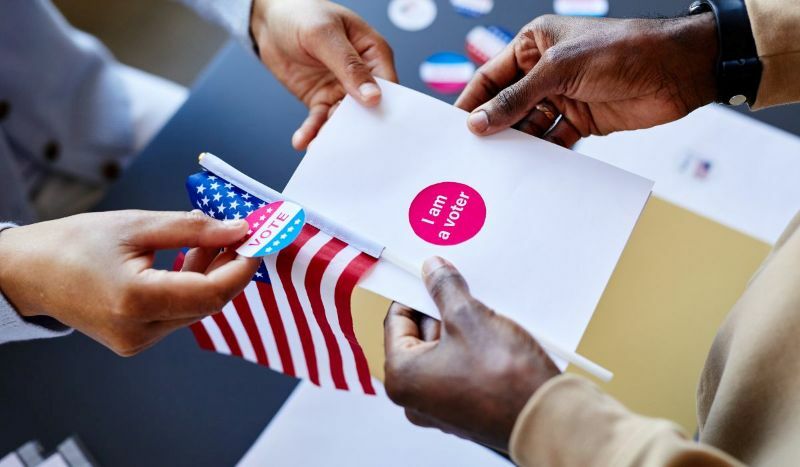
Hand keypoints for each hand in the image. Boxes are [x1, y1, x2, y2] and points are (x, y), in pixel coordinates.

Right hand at [0, 210, 259, 355]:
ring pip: (196, 308)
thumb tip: (240, 230)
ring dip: (211, 274)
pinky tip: (190, 258)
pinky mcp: (136, 341)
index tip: (259, 241)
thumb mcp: (137, 225)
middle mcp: (140, 331)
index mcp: (136, 301)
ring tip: (210, 238)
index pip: (213, 293)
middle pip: (209, 302)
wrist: (28, 273)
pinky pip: (178, 313)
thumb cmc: (74, 243)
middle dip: (230, 267)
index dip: (243, 268)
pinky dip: (191, 286)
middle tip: (241, 233)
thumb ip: (193, 229)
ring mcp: (138, 341)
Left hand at [251, 0, 396, 149]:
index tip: (376, 128)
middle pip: (368, 109)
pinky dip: (312, 131)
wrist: (269, 18)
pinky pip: (320, 120)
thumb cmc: (301, 13)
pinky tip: (303, 141)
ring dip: (332, 133)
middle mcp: (362, 74)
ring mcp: (341, 89)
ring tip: (320, 145)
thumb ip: (349, 65)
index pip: (388, 86)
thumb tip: (373, 96)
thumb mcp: (325, 35)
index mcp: (373, 53)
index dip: (384, 107)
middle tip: (348, 144)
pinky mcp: (321, 99)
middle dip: (358, 128)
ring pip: (343, 119)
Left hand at [383, 257, 559, 450]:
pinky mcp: (465, 410)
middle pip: (420, 336)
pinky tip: (492, 334)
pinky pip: (459, 369)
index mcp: (402, 378)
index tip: (430, 275)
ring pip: (443, 353)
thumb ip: (444, 289)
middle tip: (461, 288)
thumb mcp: (469, 318)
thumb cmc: (504, 378)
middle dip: (440, 310)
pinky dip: (471, 350)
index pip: (397, 320)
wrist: (547, 418)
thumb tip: (432, 270)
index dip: (414, 293)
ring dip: (460, 329)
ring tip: (482, 312)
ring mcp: (441, 408)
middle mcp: (415, 399)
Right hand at [456, 13, 717, 146]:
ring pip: (529, 125)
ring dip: (518, 143)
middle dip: (493, 127)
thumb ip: (517, 98)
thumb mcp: (559, 69)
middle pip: (508, 104)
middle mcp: (546, 70)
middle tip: (473, 154)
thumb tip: (478, 122)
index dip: (471, 101)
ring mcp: (564, 96)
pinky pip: (554, 139)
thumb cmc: (620, 49)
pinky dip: (544, 153)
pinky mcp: (583, 119)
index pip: (491, 77)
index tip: (453, 128)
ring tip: (500, 166)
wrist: (677, 69)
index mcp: (534, 45)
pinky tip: (531, 168)